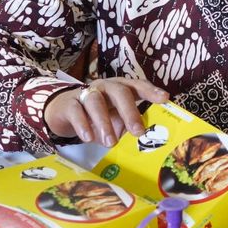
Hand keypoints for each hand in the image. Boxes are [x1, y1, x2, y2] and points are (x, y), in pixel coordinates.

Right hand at [43, 77, 169, 146]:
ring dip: (104, 122)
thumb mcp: (114, 120)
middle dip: (130, 111)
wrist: (62, 112)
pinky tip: (88, 138)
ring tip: (110, 142)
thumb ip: (127, 126)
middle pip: (119, 91)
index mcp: (120, 89)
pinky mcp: (68, 104)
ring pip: (95, 101)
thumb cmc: (96, 116)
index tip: (164, 98)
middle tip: (138, 132)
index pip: (137, 86)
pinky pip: (76, 111)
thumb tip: (143, 140)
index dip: (150, 91)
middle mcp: (104, 87)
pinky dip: (83, 124)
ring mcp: (85, 93)